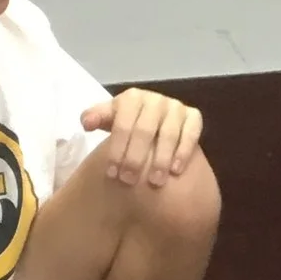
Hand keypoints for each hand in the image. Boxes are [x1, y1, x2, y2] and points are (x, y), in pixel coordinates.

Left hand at [83, 88, 203, 186]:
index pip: (122, 124)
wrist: (157, 120)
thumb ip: (97, 118)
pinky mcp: (194, 116)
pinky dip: (183, 152)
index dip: (116, 149)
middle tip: (129, 181)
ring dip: (160, 159)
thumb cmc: (129, 123)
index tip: (112, 174)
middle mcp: (155, 99)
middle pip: (144, 130)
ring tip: (154, 182)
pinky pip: (191, 134)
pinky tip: (176, 171)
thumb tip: (86, 123)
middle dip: (135, 157)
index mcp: (131, 98)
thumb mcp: (110, 119)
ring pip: (168, 134)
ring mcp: (176, 107)